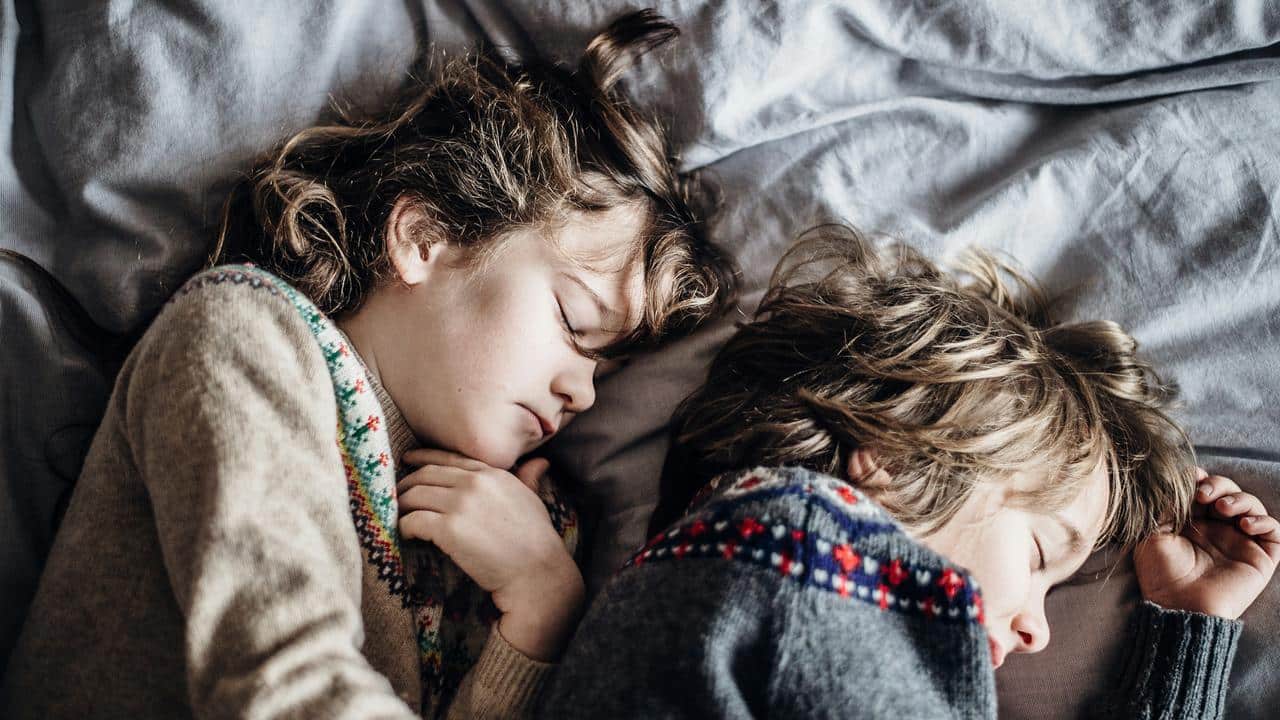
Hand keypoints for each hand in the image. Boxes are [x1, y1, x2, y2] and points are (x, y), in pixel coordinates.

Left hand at [397, 449, 583, 659]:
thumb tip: (540, 462)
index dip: (423, 458)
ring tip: (399, 517)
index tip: (407, 461)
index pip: (448, 458)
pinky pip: (412, 521)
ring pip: (414, 496)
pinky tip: (406, 535)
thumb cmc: (537, 539)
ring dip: (402, 507)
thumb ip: (529, 477)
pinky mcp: (449, 529)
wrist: (537, 572)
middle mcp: (474, 483)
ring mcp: (460, 505)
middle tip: (396, 496)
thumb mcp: (534, 499)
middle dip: (407, 485)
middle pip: (425, 475)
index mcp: (491, 474)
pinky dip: (404, 527)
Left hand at [1133, 469, 1278, 618]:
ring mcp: (1240, 542)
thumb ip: (1167, 507)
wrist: (1178, 606)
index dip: (1201, 479)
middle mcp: (1218, 529)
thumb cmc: (1160, 574)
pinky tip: (1246, 525)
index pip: (1205, 490)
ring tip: (1222, 508)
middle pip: (1229, 492)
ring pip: (1252, 507)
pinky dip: (1265, 522)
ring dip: (1241, 499)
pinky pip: (1274, 532)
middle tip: (1204, 495)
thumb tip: (1180, 480)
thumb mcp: (1154, 534)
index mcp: (1193, 522)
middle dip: (1219, 485)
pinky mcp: (1260, 558)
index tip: (1192, 476)